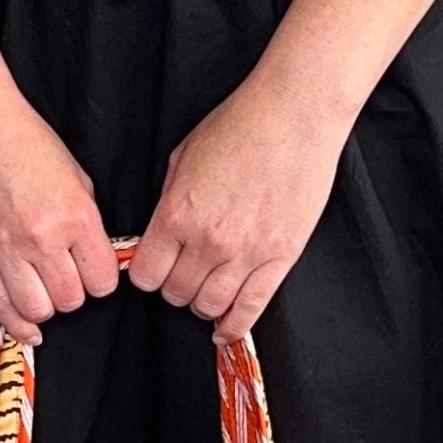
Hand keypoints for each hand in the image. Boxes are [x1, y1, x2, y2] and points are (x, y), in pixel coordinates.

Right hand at [0, 91, 120, 342]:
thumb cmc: (22, 139)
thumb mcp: (73, 174)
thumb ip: (85, 220)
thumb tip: (93, 256)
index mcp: (74, 215)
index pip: (102, 280)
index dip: (99, 280)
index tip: (91, 272)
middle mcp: (42, 238)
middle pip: (70, 301)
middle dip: (71, 293)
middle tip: (63, 276)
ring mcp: (5, 251)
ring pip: (37, 310)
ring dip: (43, 305)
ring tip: (40, 287)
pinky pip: (0, 307)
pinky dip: (17, 323)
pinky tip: (26, 325)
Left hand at [128, 76, 346, 340]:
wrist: (295, 112)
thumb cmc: (241, 124)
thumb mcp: (184, 157)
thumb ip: (169, 202)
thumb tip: (162, 235)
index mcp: (177, 214)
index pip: (146, 276)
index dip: (149, 274)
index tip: (157, 268)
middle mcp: (207, 241)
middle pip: (176, 294)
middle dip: (176, 288)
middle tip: (186, 275)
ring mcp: (244, 253)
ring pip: (209, 307)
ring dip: (203, 305)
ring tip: (209, 291)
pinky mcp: (278, 258)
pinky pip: (249, 310)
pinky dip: (233, 327)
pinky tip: (225, 330)